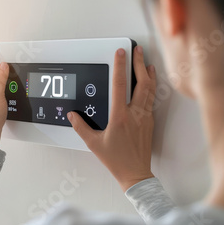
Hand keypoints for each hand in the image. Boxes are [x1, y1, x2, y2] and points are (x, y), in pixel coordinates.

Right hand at [68, 46, 156, 190]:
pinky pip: (151, 100)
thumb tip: (72, 115)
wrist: (135, 173)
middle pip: (141, 83)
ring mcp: (145, 118)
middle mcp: (135, 114)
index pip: (120, 85)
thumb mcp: (94, 143)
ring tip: (147, 62)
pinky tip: (149, 83)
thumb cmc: (116, 160)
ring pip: (150, 90)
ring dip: (148, 74)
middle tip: (138, 50)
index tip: (120, 53)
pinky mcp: (150, 122)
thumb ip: (81, 127)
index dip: (120, 66)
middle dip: (140, 63)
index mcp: (120, 117)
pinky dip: (151, 87)